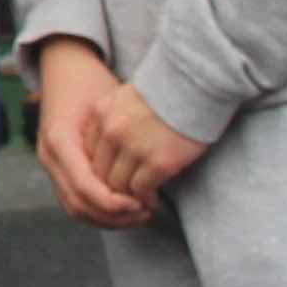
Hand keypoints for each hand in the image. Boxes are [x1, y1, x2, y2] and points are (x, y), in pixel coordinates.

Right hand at [31, 37, 149, 227]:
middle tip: (145, 213)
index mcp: (60, 140)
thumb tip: (151, 171)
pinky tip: (123, 208)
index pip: (86, 187)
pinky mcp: (56, 167)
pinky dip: (98, 211)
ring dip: (106, 218)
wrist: (64, 69)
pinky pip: (73, 200)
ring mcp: (49, 163)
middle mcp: (49, 156)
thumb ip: (122, 138)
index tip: (143, 203)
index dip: (115, 203)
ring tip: (138, 214)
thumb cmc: (91, 83)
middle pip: (78, 205)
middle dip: (113, 216)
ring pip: (74, 208)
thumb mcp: (109, 104)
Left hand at [89, 81, 208, 209]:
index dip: (99, 167)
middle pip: (99, 171)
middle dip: (110, 186)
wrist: (199, 84)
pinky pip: (141, 189)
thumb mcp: (127, 96)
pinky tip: (151, 200)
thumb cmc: (169, 89)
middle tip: (122, 196)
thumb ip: (113, 117)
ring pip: (118, 184)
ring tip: (138, 201)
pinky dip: (145, 198)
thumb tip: (111, 145)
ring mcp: (133, 148)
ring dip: (127, 196)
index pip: (87, 151)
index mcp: (101, 113)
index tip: (110, 175)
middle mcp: (112, 132)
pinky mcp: (158, 162)